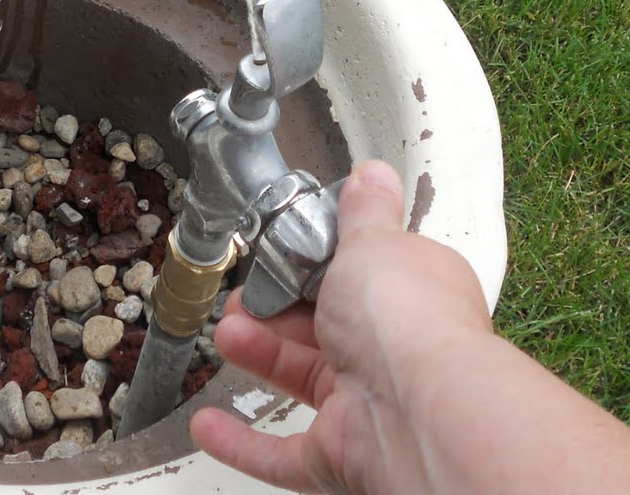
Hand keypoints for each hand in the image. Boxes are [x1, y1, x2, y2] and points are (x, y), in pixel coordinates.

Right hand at [189, 159, 492, 494]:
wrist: (419, 411)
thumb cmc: (406, 321)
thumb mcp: (374, 242)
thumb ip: (364, 211)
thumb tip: (373, 175)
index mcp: (411, 294)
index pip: (363, 272)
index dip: (319, 261)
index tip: (281, 250)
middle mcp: (395, 350)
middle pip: (325, 326)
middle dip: (276, 308)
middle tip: (242, 295)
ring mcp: (368, 405)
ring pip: (302, 378)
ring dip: (258, 355)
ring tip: (226, 334)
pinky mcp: (341, 454)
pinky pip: (283, 452)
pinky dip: (242, 439)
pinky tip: (209, 424)